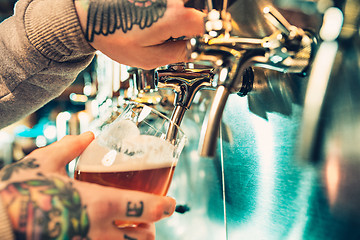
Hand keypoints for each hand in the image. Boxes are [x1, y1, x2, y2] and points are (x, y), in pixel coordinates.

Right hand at [0, 132, 175, 239]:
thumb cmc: (16, 193)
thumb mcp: (45, 162)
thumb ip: (70, 146)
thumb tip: (87, 136)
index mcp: (98, 202)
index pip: (146, 208)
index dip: (164, 206)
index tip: (171, 203)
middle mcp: (98, 229)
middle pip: (142, 237)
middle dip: (151, 229)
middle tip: (150, 219)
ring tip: (132, 230)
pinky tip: (105, 234)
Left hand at [74, 0, 204, 68]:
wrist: (90, 17)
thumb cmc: (114, 35)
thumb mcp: (150, 58)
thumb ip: (181, 54)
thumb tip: (199, 51)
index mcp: (177, 16)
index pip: (211, 27)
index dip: (209, 41)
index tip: (201, 48)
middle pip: (201, 14)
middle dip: (194, 30)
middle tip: (178, 42)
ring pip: (187, 8)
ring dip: (180, 22)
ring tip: (159, 31)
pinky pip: (174, 5)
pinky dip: (169, 15)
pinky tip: (152, 23)